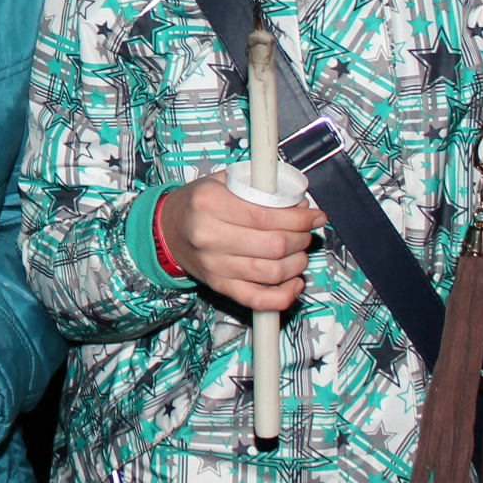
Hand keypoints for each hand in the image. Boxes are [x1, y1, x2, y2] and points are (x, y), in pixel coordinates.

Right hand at [156, 177, 324, 310]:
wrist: (167, 230)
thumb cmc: (199, 204)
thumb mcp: (220, 182)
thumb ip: (255, 186)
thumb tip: (297, 200)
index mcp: (209, 203)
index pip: (267, 216)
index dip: (299, 218)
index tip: (314, 216)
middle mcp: (209, 236)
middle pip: (274, 245)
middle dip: (301, 239)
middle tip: (306, 232)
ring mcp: (214, 265)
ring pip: (272, 272)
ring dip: (297, 263)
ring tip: (299, 252)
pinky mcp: (218, 286)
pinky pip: (258, 299)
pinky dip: (284, 295)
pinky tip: (294, 282)